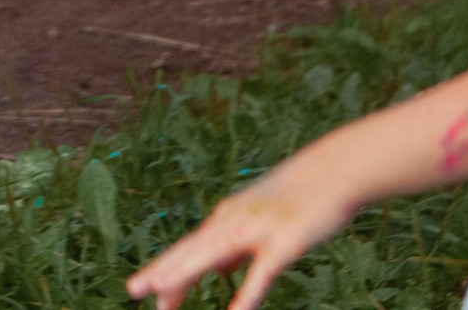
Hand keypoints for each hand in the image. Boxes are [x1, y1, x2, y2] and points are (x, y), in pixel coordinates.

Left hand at [128, 149, 355, 309]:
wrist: (334, 172)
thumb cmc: (297, 199)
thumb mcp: (258, 221)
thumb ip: (237, 245)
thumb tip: (218, 267)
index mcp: (227, 219)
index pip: (188, 249)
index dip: (165, 269)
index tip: (142, 288)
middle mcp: (234, 222)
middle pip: (191, 251)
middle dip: (162, 272)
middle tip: (133, 290)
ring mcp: (257, 230)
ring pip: (213, 256)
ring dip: (185, 275)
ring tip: (161, 295)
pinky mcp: (284, 241)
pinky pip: (261, 273)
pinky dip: (246, 294)